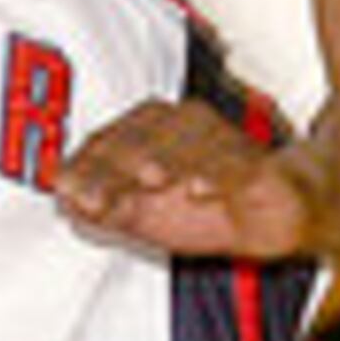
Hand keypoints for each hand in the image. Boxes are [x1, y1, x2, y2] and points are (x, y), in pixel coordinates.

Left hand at [55, 100, 318, 259]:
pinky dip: (218, 174)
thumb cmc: (207, 204)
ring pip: (191, 141)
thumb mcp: (144, 214)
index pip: (111, 139)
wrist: (276, 214)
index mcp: (151, 130)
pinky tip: (199, 189)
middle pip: (145, 137)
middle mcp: (185, 126)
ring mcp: (223, 142)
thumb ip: (104, 205)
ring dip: (167, 160)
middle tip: (95, 195)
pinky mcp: (259, 165)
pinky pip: (238, 164)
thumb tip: (63, 196)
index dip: (87, 165)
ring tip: (149, 180)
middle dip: (117, 166)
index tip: (67, 190)